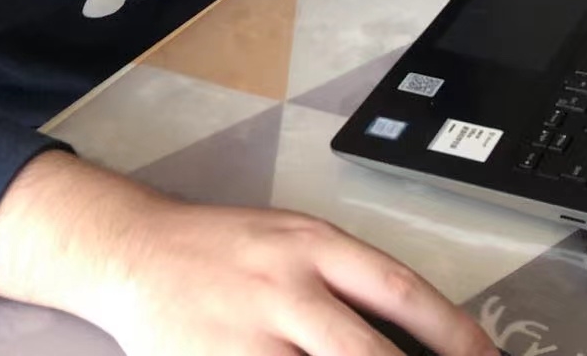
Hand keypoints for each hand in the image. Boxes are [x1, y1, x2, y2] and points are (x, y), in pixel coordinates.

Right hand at [0, 153, 494, 355]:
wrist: (132, 250)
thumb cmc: (222, 249)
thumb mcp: (292, 241)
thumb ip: (347, 282)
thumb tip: (416, 338)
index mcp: (312, 244)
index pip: (400, 290)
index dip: (454, 333)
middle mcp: (284, 284)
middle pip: (367, 352)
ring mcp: (247, 332)